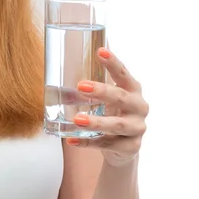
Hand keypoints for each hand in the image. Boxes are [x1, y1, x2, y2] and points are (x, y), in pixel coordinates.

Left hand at [66, 47, 148, 167]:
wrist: (122, 146)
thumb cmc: (111, 112)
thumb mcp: (105, 98)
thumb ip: (89, 87)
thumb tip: (59, 71)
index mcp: (132, 89)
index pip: (123, 73)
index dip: (112, 62)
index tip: (100, 51)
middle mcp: (139, 107)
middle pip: (121, 97)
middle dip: (102, 91)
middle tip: (80, 86)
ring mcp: (137, 128)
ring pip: (117, 125)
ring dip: (96, 121)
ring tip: (77, 119)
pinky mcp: (131, 147)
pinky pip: (108, 145)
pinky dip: (88, 142)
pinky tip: (72, 139)